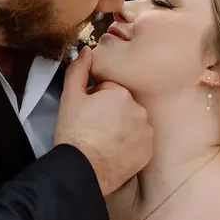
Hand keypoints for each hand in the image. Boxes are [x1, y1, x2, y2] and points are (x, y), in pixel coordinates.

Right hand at [55, 47, 153, 196]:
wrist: (83, 169)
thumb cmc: (74, 133)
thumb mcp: (70, 98)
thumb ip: (79, 69)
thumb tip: (87, 50)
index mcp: (121, 93)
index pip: (110, 89)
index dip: (96, 99)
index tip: (88, 113)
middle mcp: (139, 109)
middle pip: (123, 104)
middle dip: (111, 111)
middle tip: (94, 127)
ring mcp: (146, 131)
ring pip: (133, 121)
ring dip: (122, 126)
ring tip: (104, 140)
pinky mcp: (149, 150)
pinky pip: (140, 140)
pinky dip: (131, 143)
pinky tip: (115, 150)